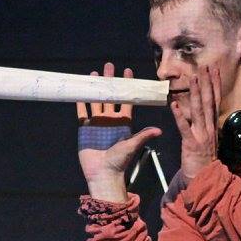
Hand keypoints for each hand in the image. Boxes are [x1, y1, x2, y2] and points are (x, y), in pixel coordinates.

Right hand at [77, 62, 161, 201]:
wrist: (103, 174)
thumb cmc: (119, 162)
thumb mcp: (132, 146)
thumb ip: (143, 135)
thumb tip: (159, 130)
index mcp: (123, 122)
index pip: (126, 100)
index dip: (127, 87)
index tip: (128, 72)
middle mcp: (110, 120)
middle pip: (110, 96)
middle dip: (110, 81)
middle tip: (109, 66)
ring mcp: (97, 123)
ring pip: (96, 100)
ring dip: (96, 87)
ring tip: (95, 73)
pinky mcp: (86, 128)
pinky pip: (83, 111)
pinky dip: (81, 100)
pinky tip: (81, 89)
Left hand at [169, 65, 220, 179]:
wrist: (204, 178)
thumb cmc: (203, 158)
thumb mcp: (207, 137)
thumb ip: (204, 123)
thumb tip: (200, 108)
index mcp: (213, 125)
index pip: (216, 100)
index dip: (215, 84)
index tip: (214, 70)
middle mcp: (209, 127)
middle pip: (209, 101)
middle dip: (207, 83)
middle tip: (205, 66)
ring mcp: (202, 135)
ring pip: (199, 110)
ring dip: (196, 94)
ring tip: (193, 79)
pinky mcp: (191, 144)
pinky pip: (184, 128)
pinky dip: (179, 116)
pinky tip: (174, 105)